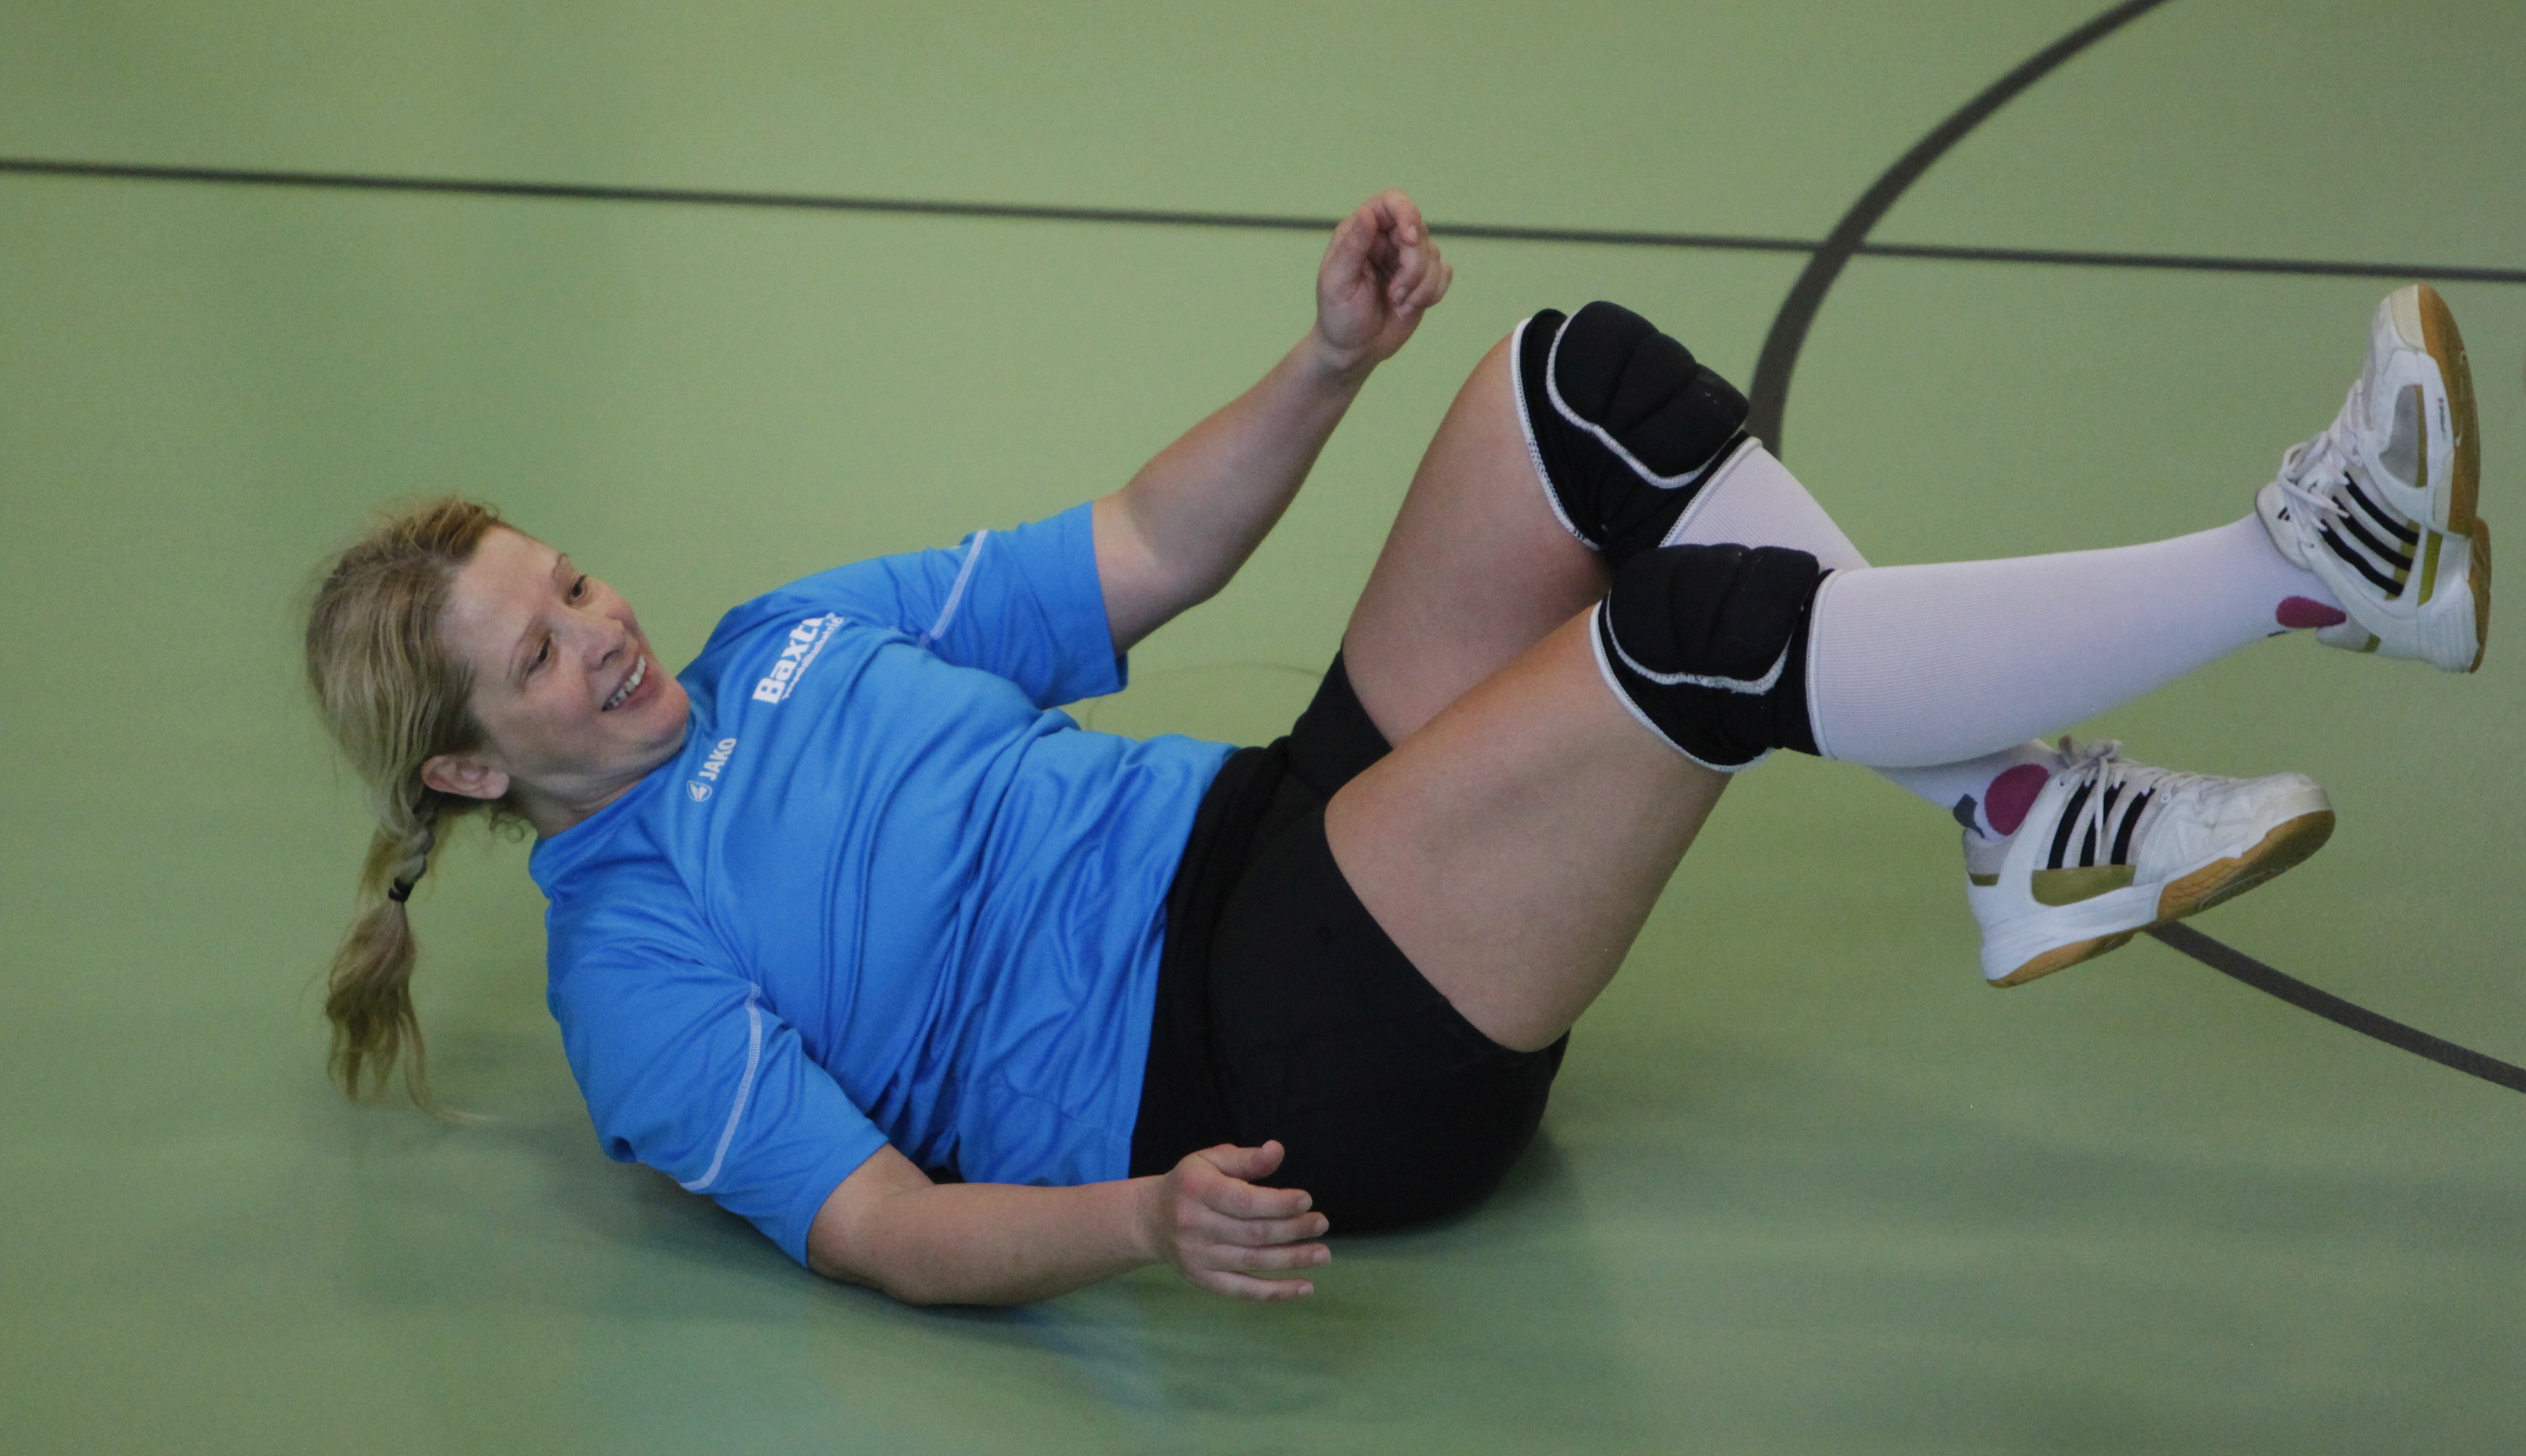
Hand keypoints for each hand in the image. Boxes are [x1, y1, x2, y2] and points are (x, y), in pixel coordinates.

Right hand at [1137, 1141, 1330, 1299]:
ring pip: (1253, 1262)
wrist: (1150, 1220)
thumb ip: (1246, 1159)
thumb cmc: (1190, 1184)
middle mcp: (1194, 1226)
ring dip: (1292, 1260)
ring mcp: (1198, 1257)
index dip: (1278, 1203)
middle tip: (1321, 1223)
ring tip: (1323, 1254)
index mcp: (1197, 1190)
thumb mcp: (1211, 1161)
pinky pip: (1244, 1290)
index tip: (1306, 1200)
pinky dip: (1276, 1292)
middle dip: (1293, 1230)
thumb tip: (1277, 1151)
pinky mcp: (1203, 1280)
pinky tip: (1305, 1287)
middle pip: (1253, 1233)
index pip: (1243, 1201)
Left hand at [1313, 189, 1452, 374]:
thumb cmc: (1339, 316)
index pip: (1392, 202)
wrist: (1355, 350)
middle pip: (1419, 232)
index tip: (1409, 240)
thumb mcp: (1338, 282)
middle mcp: (1386, 239)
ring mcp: (1407, 258)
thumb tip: (1367, 214)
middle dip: (1413, 267)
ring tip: (1397, 302)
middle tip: (1394, 294)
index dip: (1407, 214)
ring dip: (1420, 286)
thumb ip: (1352, 247)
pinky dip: (1432, 293)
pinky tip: (1408, 307)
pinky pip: (1445, 273)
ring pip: (1435, 255)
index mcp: (1360, 231)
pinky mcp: (1424, 279)